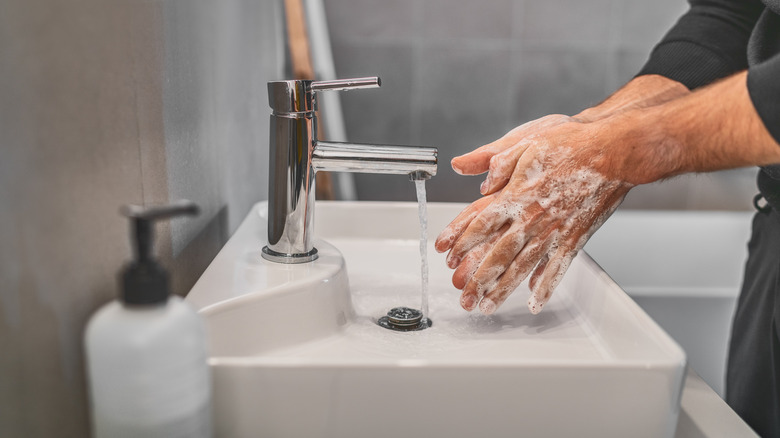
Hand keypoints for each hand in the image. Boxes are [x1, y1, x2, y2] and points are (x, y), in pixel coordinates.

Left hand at [436, 120, 632, 314]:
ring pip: (523, 267)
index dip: (462, 242)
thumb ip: (498, 162)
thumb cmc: (572, 144)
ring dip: (504, 289)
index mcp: (517, 194)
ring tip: (488, 307)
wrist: (614, 151)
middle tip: (464, 298)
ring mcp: (554, 231)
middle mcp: (533, 217)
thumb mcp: (527, 141)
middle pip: (499, 254)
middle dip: (478, 279)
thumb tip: (479, 180)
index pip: (481, 223)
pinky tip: (535, 302)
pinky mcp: (575, 237)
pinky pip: (558, 268)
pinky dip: (546, 287)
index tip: (447, 256)